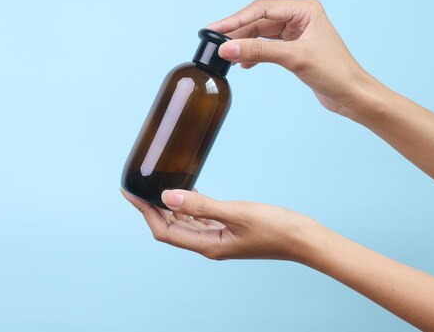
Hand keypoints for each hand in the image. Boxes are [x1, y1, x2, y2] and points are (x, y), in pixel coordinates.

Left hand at [121, 188, 318, 261]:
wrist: (304, 239)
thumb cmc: (276, 228)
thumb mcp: (237, 213)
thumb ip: (202, 204)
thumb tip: (167, 197)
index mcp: (208, 245)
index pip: (165, 230)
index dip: (145, 212)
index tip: (130, 193)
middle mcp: (209, 245)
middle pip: (170, 228)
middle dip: (151, 209)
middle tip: (138, 188)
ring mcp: (219, 239)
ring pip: (184, 224)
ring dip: (168, 208)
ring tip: (155, 189)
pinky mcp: (229, 231)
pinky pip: (200, 220)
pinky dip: (188, 207)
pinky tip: (187, 196)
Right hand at [209, 0, 382, 119]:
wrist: (352, 95)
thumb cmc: (334, 72)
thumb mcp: (293, 58)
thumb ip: (258, 51)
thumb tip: (228, 49)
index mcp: (304, 9)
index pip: (262, 9)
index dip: (236, 19)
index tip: (215, 29)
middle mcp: (300, 17)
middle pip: (259, 20)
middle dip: (238, 32)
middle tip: (215, 43)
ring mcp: (297, 33)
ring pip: (261, 34)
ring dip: (245, 44)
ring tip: (227, 55)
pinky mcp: (295, 48)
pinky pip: (268, 46)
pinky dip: (255, 53)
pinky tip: (244, 64)